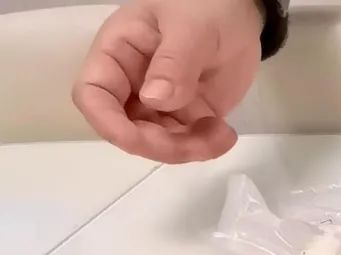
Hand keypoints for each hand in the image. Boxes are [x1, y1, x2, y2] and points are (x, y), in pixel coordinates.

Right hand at [72, 0, 263, 163]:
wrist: (242, 13)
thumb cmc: (206, 7)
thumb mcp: (190, 26)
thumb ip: (173, 61)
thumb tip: (154, 99)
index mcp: (117, 54)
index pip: (93, 94)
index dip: (107, 122)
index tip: (136, 139)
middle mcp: (132, 84)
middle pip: (127, 128)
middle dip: (158, 144)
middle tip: (198, 142)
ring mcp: (160, 103)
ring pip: (159, 142)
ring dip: (186, 150)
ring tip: (222, 135)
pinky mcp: (188, 115)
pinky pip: (187, 142)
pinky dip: (205, 147)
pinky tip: (226, 135)